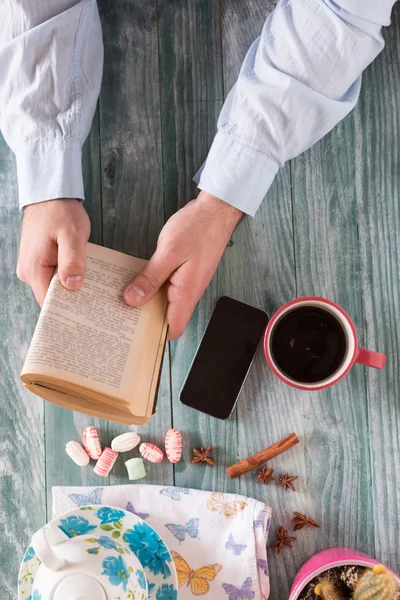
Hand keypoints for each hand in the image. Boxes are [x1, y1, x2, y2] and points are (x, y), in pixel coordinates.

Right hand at [17, 199, 90, 305]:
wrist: (49, 195)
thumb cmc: (60, 212)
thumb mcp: (72, 235)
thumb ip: (72, 260)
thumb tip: (73, 286)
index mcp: (34, 269)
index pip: (48, 303)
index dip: (66, 311)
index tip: (86, 317)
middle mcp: (29, 272)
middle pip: (52, 298)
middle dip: (72, 302)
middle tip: (96, 308)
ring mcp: (33, 267)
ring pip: (54, 288)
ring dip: (72, 289)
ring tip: (93, 294)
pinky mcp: (40, 262)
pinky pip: (55, 277)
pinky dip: (69, 278)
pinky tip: (84, 278)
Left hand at [124, 191, 242, 338]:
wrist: (216, 211)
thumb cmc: (197, 228)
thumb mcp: (169, 252)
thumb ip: (150, 278)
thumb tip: (132, 300)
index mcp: (187, 293)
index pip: (173, 328)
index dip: (154, 334)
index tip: (131, 331)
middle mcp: (189, 292)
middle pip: (167, 317)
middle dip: (145, 318)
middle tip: (119, 313)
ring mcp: (188, 283)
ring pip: (165, 302)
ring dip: (147, 300)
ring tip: (123, 297)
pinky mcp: (185, 274)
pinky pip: (167, 288)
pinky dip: (152, 286)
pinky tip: (138, 280)